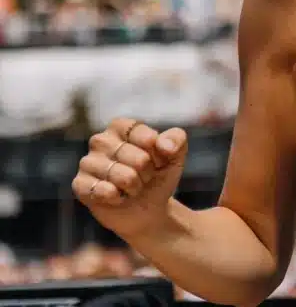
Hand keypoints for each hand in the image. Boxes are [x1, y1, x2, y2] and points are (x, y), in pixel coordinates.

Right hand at [72, 118, 187, 240]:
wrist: (148, 208)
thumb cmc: (158, 175)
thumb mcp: (176, 155)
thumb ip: (176, 139)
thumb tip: (163, 145)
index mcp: (121, 127)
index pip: (146, 136)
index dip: (159, 154)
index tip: (159, 160)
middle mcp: (101, 140)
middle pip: (139, 158)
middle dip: (147, 173)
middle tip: (143, 177)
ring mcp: (87, 162)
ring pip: (123, 176)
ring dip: (134, 187)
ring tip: (131, 187)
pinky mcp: (80, 185)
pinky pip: (104, 191)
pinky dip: (118, 198)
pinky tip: (117, 197)